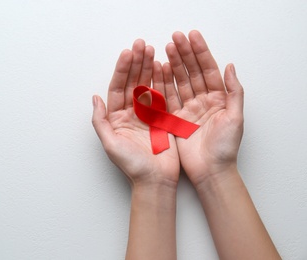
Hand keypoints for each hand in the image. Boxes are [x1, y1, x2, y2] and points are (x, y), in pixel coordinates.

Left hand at [92, 39, 179, 187]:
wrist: (155, 180)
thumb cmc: (132, 165)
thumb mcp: (110, 144)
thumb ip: (101, 121)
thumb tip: (95, 98)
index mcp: (116, 117)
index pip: (117, 88)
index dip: (122, 70)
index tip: (128, 53)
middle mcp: (130, 113)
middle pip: (132, 82)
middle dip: (136, 63)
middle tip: (141, 44)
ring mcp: (147, 114)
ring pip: (147, 85)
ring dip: (148, 67)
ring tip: (152, 49)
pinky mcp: (162, 117)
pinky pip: (161, 95)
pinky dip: (162, 80)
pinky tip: (162, 66)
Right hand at [164, 31, 243, 187]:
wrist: (210, 171)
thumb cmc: (225, 148)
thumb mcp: (235, 118)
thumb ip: (234, 92)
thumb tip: (230, 66)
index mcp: (219, 98)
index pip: (209, 70)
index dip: (200, 52)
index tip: (191, 36)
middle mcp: (203, 100)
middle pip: (192, 72)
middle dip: (184, 54)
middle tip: (175, 38)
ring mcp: (188, 109)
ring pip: (179, 82)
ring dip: (172, 65)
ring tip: (164, 49)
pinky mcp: (175, 118)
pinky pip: (168, 98)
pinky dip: (163, 84)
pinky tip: (159, 70)